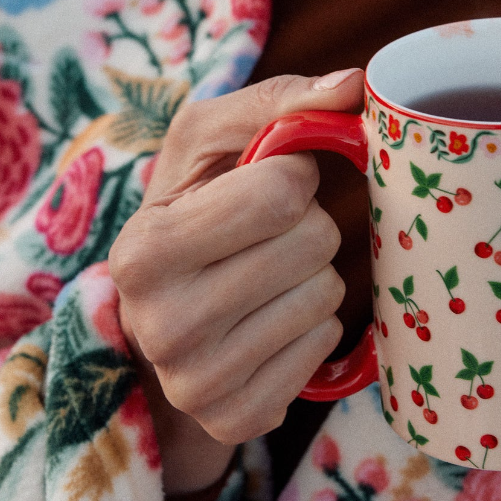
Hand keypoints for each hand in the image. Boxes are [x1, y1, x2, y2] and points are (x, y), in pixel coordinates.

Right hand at [109, 69, 363, 489]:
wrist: (162, 314)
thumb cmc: (191, 212)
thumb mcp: (208, 144)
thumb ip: (277, 103)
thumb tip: (355, 84)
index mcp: (145, 248)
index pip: (279, 192)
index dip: (290, 175)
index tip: (267, 184)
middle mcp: (162, 324)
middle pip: (312, 244)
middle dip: (304, 225)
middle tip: (265, 236)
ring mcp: (198, 383)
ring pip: (325, 296)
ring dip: (309, 273)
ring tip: (263, 277)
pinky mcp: (238, 417)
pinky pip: (325, 345)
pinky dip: (311, 323)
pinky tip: (269, 320)